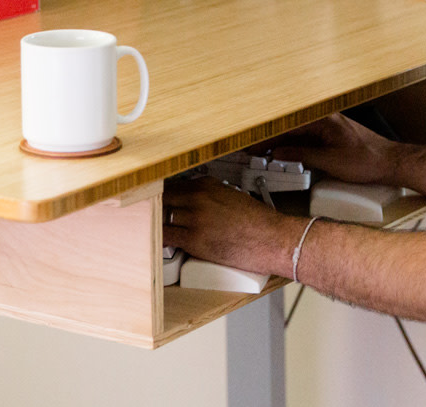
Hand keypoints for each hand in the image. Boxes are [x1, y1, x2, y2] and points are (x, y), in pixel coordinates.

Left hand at [163, 177, 301, 275]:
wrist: (274, 239)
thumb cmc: (258, 223)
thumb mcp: (232, 197)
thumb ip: (209, 197)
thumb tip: (192, 205)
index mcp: (207, 184)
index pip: (172, 186)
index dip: (161, 196)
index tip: (156, 201)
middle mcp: (199, 197)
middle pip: (163, 199)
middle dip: (155, 207)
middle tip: (151, 216)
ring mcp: (196, 217)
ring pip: (161, 217)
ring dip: (156, 223)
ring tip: (153, 229)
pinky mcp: (195, 240)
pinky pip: (165, 236)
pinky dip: (158, 238)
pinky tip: (156, 241)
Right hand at [269, 113, 402, 185]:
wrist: (391, 163)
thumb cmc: (368, 160)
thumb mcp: (330, 162)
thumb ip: (302, 156)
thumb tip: (280, 153)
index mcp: (323, 120)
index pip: (287, 127)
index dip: (268, 137)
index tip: (255, 145)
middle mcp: (326, 119)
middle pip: (291, 128)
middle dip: (272, 140)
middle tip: (256, 151)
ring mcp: (330, 127)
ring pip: (299, 133)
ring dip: (283, 143)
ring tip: (268, 154)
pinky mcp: (334, 136)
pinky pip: (309, 138)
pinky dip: (296, 146)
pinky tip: (290, 154)